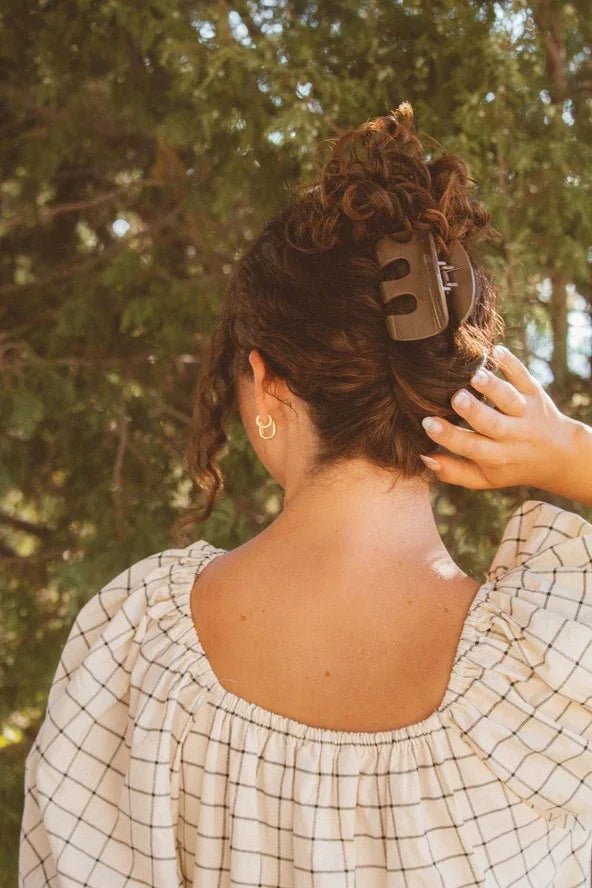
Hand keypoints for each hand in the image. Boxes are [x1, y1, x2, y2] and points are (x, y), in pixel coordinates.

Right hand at [419, 345, 580, 494]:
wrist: (560, 455)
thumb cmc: (512, 466)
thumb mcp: (485, 479)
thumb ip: (453, 472)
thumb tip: (424, 457)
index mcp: (497, 457)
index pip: (470, 447)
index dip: (448, 436)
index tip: (427, 423)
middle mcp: (513, 435)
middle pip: (491, 423)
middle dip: (473, 410)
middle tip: (456, 398)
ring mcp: (525, 412)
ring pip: (508, 398)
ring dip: (492, 386)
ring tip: (475, 376)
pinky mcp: (535, 392)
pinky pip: (523, 376)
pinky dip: (511, 363)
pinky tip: (495, 351)